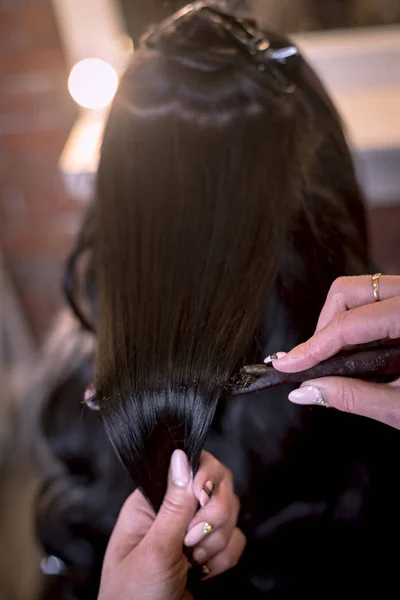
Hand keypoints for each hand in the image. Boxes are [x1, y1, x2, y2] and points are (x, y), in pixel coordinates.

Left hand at [98, 450, 244, 599]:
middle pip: (218, 484)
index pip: (190, 464)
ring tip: (192, 561)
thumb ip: (174, 505)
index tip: (201, 498)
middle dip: (212, 516)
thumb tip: (181, 455)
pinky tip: (203, 572)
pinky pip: (236, 539)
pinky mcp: (209, 550)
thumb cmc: (132, 597)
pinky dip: (225, 557)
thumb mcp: (153, 549)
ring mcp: (193, 530)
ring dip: (216, 541)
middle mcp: (174, 509)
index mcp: (152, 500)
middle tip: (190, 541)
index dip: (204, 476)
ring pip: (230, 513)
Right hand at [267, 275, 399, 428]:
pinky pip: (371, 297)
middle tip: (314, 361)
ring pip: (357, 289)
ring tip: (335, 357)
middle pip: (346, 292)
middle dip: (322, 326)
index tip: (288, 365)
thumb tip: (306, 391)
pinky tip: (356, 350)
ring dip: (336, 320)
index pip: (349, 325)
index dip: (313, 347)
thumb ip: (353, 396)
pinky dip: (354, 320)